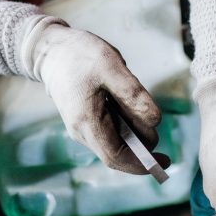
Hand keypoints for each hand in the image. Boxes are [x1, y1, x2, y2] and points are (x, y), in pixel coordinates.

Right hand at [31, 24, 165, 173]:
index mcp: (86, 121)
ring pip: (114, 144)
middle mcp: (81, 132)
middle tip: (151, 117)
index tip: (164, 161)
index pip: (116, 156)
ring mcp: (80, 130)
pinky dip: (125, 128)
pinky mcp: (84, 123)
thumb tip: (155, 121)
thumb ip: (134, 94)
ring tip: (136, 105)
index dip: (141, 164)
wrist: (51, 51)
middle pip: (117, 154)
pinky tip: (125, 106)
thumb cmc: (80, 56)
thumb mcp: (111, 66)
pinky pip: (108, 135)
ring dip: (133, 135)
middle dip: (141, 147)